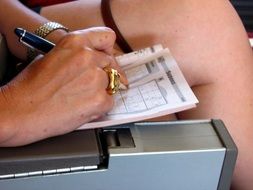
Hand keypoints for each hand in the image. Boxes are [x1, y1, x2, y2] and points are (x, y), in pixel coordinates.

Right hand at [0, 27, 122, 145]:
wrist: (20, 111)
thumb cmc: (30, 87)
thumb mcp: (53, 57)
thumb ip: (76, 56)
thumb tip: (93, 63)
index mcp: (76, 42)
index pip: (107, 37)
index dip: (107, 50)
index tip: (106, 60)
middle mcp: (88, 57)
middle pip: (110, 64)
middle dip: (103, 74)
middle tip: (89, 85)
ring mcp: (96, 78)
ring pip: (111, 84)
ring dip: (100, 91)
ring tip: (79, 99)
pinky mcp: (99, 100)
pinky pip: (109, 102)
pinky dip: (99, 107)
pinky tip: (82, 108)